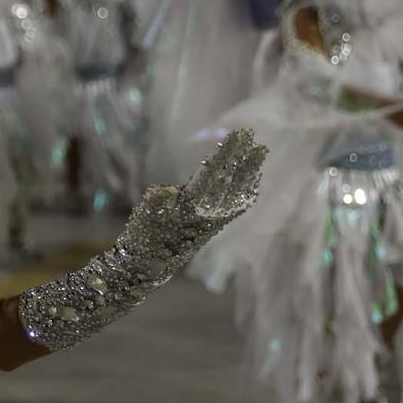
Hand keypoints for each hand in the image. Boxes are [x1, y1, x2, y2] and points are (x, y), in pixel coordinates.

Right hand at [129, 129, 266, 248]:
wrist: (149, 267)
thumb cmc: (142, 236)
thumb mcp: (145, 212)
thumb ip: (160, 200)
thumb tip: (173, 193)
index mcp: (190, 208)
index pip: (213, 174)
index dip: (227, 153)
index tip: (238, 135)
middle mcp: (207, 216)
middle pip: (230, 183)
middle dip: (244, 160)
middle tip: (257, 140)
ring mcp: (213, 223)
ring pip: (236, 194)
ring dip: (249, 173)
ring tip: (260, 154)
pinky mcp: (213, 228)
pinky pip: (235, 208)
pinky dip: (246, 193)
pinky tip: (253, 184)